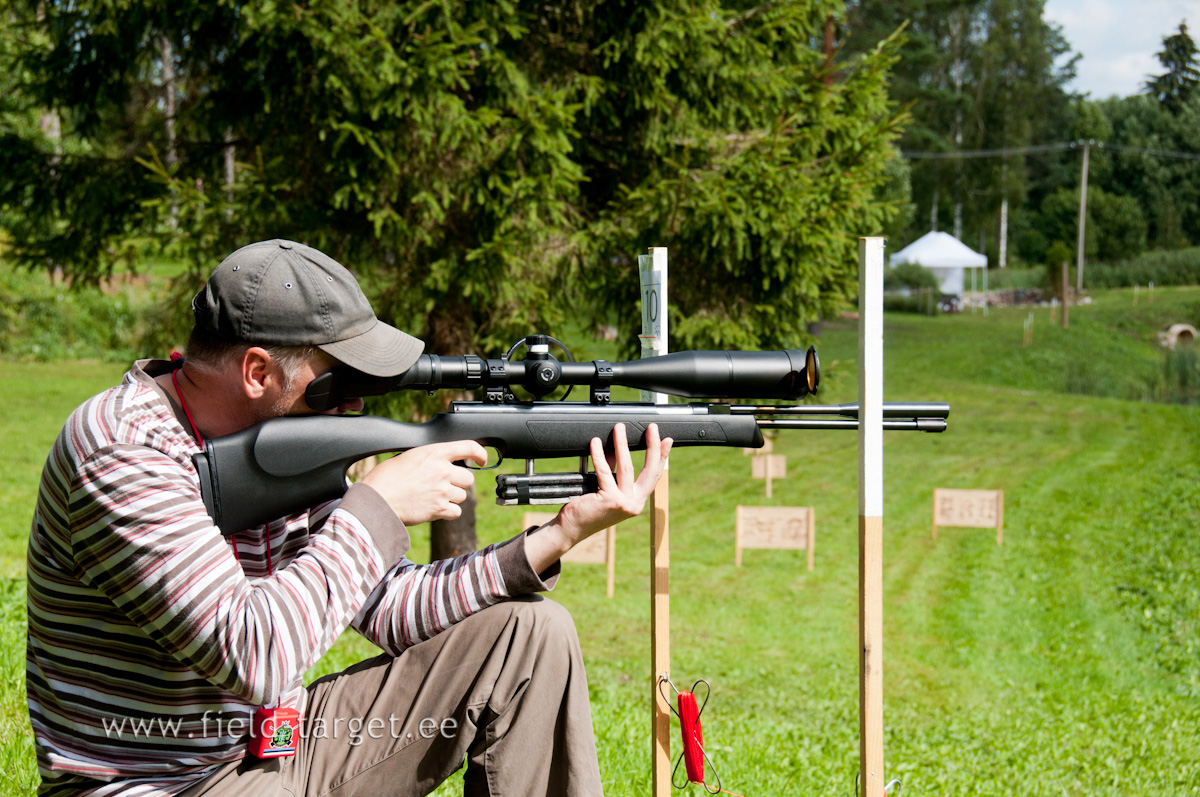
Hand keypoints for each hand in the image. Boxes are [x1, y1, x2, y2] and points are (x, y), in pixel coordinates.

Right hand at [360, 440, 487, 525]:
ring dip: (452, 498)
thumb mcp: (407, 457)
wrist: (376, 501)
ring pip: (462, 496)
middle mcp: (442, 470)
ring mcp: (443, 490)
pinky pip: (456, 511)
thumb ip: (429, 458)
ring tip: (434, 497)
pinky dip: (449, 512)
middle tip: (442, 485)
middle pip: (468, 478)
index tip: (482, 459)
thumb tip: (440, 462)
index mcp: (434, 453)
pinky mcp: (440, 509)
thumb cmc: (385, 479)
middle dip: (458, 482)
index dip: (480, 453)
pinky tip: (435, 508)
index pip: (468, 447)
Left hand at [526, 424, 672, 571]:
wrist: (572, 528)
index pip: (654, 476)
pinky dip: (598, 454)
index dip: (661, 457)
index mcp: (636, 501)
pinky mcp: (609, 500)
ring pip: (626, 467)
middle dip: (652, 446)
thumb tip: (618, 446)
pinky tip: (595, 443)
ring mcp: (623, 503)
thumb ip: (614, 470)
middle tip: (652, 428)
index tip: (666, 440)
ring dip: (622, 444)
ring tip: (619, 428)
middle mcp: (634, 504)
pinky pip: (604, 471)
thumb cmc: (588, 508)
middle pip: (649, 470)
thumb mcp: (607, 488)